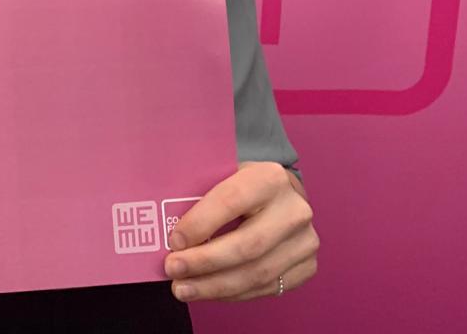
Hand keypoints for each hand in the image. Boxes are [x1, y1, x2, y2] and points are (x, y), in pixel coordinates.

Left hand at [162, 161, 317, 301]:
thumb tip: (160, 221)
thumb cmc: (240, 184)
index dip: (201, 223)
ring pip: (257, 273)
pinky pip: (266, 288)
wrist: (280, 194)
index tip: (174, 240)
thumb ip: (199, 190)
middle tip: (172, 269)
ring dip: (214, 285)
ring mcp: (305, 240)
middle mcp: (294, 209)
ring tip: (182, 288)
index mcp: (270, 177)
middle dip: (204, 262)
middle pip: (246, 245)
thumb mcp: (222, 174)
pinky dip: (232, 293)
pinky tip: (208, 291)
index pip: (231, 201)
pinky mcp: (307, 265)